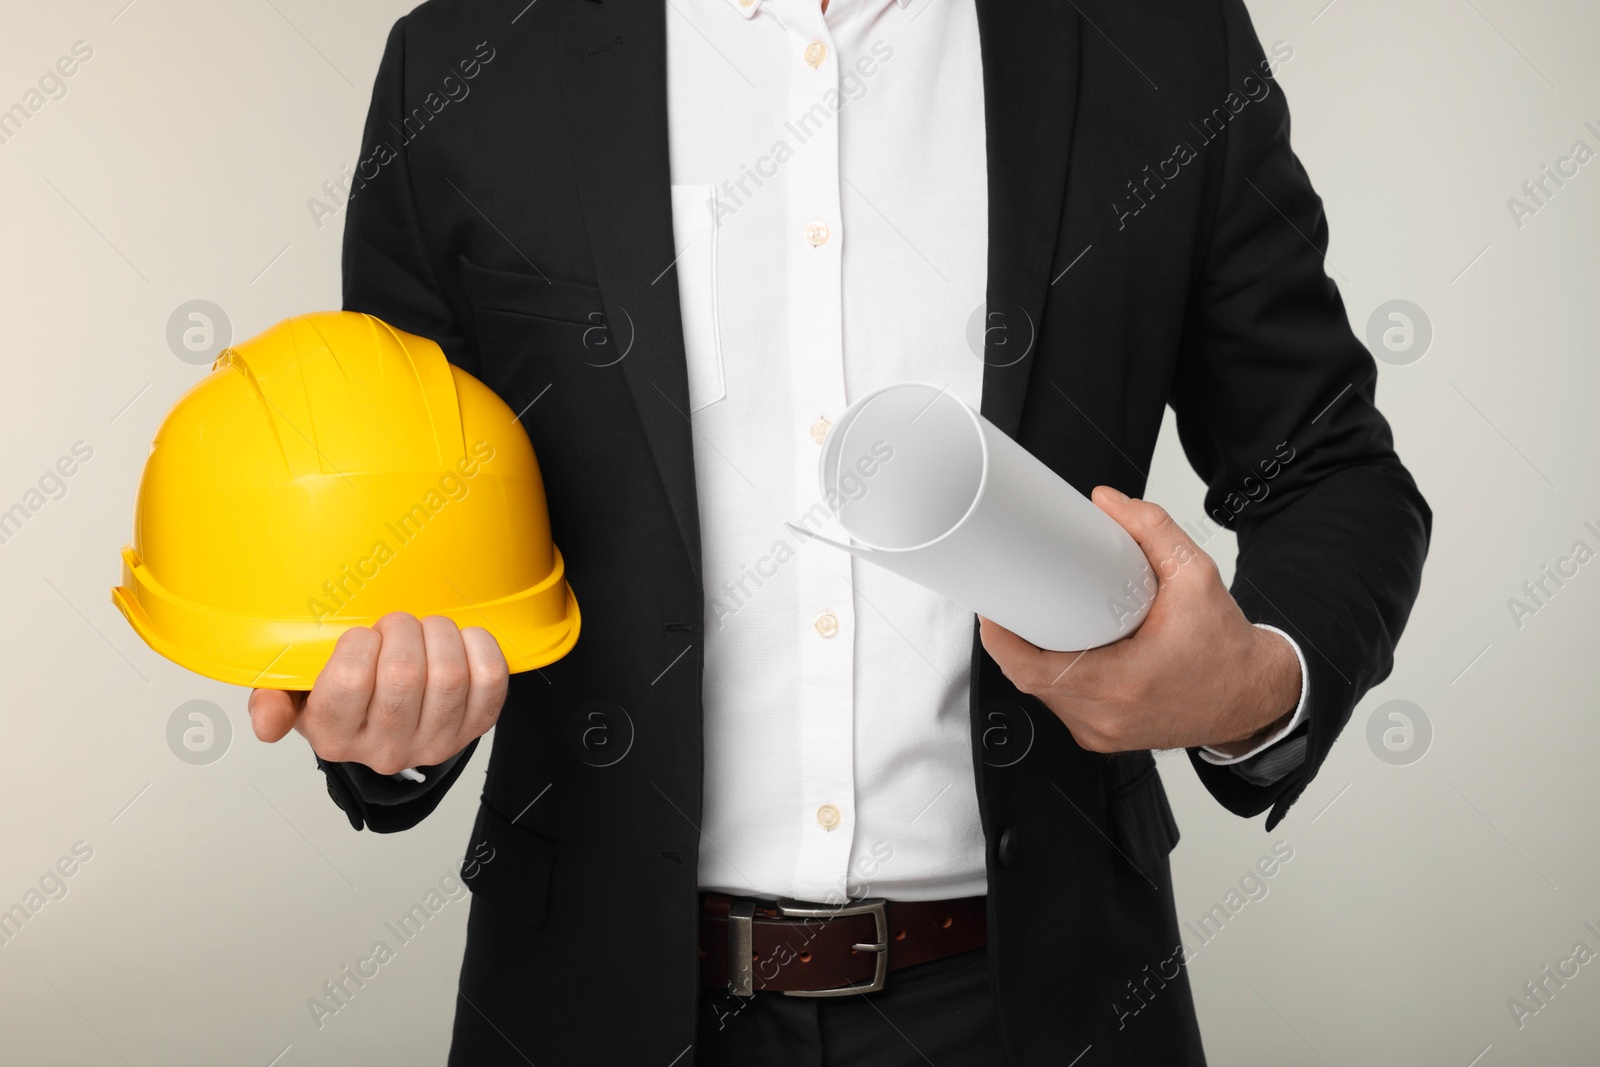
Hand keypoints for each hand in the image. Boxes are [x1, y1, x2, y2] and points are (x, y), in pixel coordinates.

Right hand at [248, 612, 509, 774]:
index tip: (362, 635)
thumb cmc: (344, 698)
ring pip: (449, 677)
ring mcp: (435, 742)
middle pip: (404, 676)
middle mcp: (386, 749)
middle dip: (403, 631)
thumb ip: (273, 699)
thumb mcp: (296, 696)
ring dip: (439, 635)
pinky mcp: (474, 727)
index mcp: (335, 736)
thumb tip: (267, 724)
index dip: (360, 644)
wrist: (390, 723)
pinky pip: (490, 682)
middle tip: (397, 625)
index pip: (348, 684)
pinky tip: (460, 640)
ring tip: (426, 629)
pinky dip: (479, 648)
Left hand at [978, 486, 1300, 755]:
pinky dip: (1055, 677)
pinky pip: (1062, 706)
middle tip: (1014, 600)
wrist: (1254, 695)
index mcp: (1122, 684)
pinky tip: (1057, 649)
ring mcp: (1103, 733)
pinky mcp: (1104, 736)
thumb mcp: (1196, 577)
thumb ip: (1152, 531)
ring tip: (1034, 620)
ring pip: (1043, 695)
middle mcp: (1106, 717)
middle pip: (1028, 679)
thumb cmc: (1226, 648)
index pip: (1032, 669)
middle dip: (1014, 639)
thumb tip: (1107, 503)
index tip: (995, 604)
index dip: (1001, 637)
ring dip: (1031, 659)